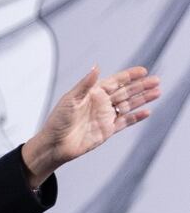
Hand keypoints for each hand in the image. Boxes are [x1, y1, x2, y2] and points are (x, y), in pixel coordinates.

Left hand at [22, 66, 160, 186]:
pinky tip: (147, 112)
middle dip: (141, 86)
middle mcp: (100, 103)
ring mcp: (105, 117)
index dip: (128, 76)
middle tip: (156, 80)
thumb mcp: (70, 100)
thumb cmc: (57, 121)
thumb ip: (85, 84)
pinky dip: (136, 117)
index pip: (114, 81)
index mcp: (92, 93)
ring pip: (128, 105)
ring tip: (158, 92)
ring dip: (142, 99)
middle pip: (125, 92)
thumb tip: (96, 67)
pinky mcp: (107, 130)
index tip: (143, 71)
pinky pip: (125, 122)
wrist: (54, 145)